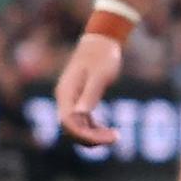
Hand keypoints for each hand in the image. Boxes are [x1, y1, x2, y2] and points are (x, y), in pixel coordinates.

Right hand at [53, 34, 123, 148]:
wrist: (101, 42)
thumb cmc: (102, 57)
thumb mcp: (99, 76)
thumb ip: (89, 95)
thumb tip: (79, 115)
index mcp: (66, 93)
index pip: (68, 122)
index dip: (84, 135)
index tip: (107, 139)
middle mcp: (65, 99)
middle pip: (70, 128)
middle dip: (90, 138)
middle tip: (115, 138)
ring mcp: (71, 100)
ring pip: (76, 127)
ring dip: (93, 136)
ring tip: (115, 136)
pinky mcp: (79, 100)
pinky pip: (82, 122)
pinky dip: (94, 129)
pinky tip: (109, 131)